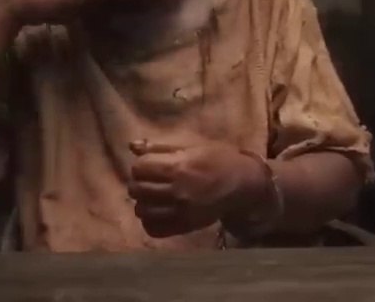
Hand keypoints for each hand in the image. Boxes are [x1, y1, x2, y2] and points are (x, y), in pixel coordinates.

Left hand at [127, 139, 267, 238]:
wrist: (242, 185)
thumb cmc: (218, 158)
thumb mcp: (192, 145)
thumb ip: (161, 146)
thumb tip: (132, 145)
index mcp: (177, 167)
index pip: (139, 168)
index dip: (141, 165)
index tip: (149, 165)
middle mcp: (176, 191)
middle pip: (137, 189)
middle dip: (138, 183)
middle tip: (148, 181)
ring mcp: (180, 211)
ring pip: (142, 210)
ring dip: (143, 202)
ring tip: (153, 196)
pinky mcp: (184, 226)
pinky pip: (154, 229)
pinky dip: (150, 221)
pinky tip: (157, 212)